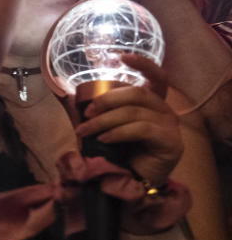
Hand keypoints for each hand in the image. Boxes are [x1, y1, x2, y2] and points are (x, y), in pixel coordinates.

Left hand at [75, 54, 181, 185]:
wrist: (131, 183)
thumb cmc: (119, 153)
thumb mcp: (105, 127)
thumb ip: (96, 111)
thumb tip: (68, 96)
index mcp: (152, 104)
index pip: (156, 77)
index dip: (143, 64)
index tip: (121, 56)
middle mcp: (165, 111)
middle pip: (137, 93)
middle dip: (106, 100)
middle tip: (86, 114)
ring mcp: (170, 126)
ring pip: (134, 112)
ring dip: (104, 120)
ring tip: (85, 131)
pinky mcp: (171, 142)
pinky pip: (141, 129)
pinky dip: (118, 132)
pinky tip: (104, 139)